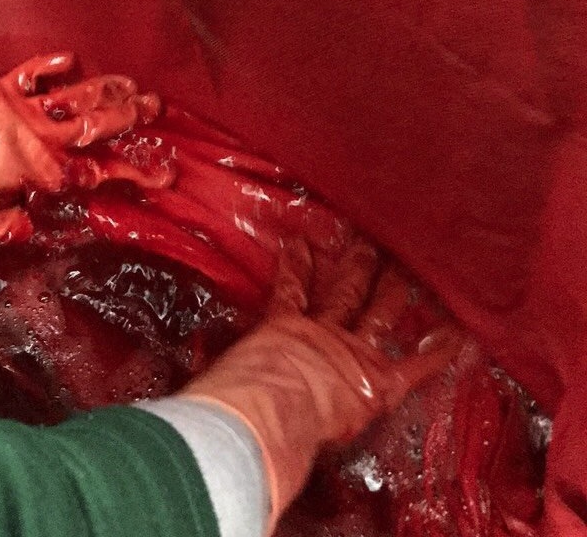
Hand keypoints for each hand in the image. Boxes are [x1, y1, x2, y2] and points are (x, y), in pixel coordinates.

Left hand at [0, 53, 167, 240]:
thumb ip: (9, 228)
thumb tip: (28, 230)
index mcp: (47, 172)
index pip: (103, 172)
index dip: (137, 172)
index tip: (164, 173)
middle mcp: (45, 138)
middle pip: (99, 122)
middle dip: (130, 115)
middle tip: (155, 106)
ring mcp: (27, 111)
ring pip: (78, 94)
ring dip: (107, 87)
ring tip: (131, 82)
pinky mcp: (3, 91)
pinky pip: (33, 74)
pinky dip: (51, 65)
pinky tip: (70, 59)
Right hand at [182, 238, 462, 528]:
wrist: (263, 408)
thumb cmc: (234, 393)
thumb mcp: (220, 373)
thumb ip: (215, 368)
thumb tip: (188, 375)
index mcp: (282, 329)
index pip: (289, 291)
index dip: (294, 268)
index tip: (298, 244)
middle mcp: (320, 332)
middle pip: (342, 291)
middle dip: (354, 265)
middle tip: (366, 241)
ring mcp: (350, 350)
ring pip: (378, 311)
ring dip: (393, 288)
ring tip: (405, 266)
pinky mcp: (376, 378)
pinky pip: (415, 363)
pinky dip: (438, 349)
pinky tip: (461, 334)